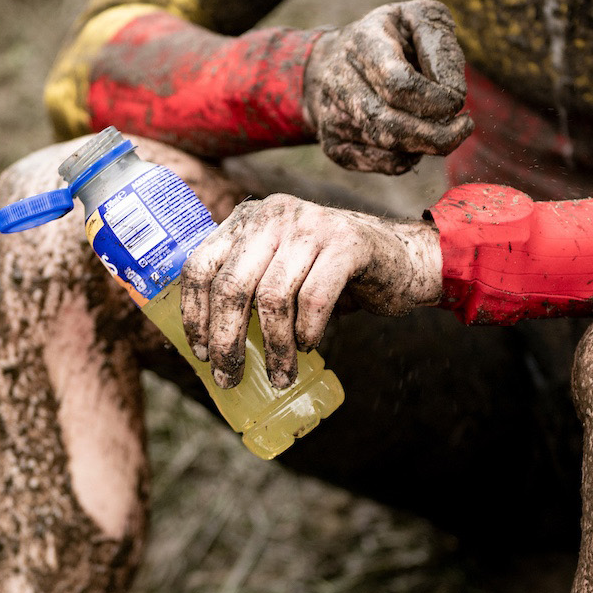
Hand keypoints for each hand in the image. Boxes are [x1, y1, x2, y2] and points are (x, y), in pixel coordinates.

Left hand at [180, 196, 442, 389]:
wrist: (398, 258)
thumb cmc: (328, 275)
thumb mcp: (278, 269)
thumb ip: (245, 286)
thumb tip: (207, 345)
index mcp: (247, 220)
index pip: (200, 265)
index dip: (194, 314)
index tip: (201, 353)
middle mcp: (273, 215)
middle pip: (232, 285)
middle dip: (227, 340)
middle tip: (230, 377)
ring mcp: (310, 225)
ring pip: (272, 297)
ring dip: (274, 347)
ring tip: (281, 374)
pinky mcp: (347, 243)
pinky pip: (314, 298)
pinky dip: (307, 331)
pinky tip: (309, 346)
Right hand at [302, 0, 475, 174]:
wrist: (332, 59)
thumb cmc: (389, 38)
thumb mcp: (418, 18)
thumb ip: (440, 46)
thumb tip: (454, 93)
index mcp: (363, 42)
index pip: (398, 82)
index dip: (435, 99)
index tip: (458, 99)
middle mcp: (339, 80)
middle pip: (390, 124)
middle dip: (438, 134)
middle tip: (464, 126)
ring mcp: (332, 116)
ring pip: (386, 147)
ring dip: (427, 146)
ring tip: (447, 131)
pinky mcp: (334, 145)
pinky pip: (379, 165)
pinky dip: (408, 159)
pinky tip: (418, 141)